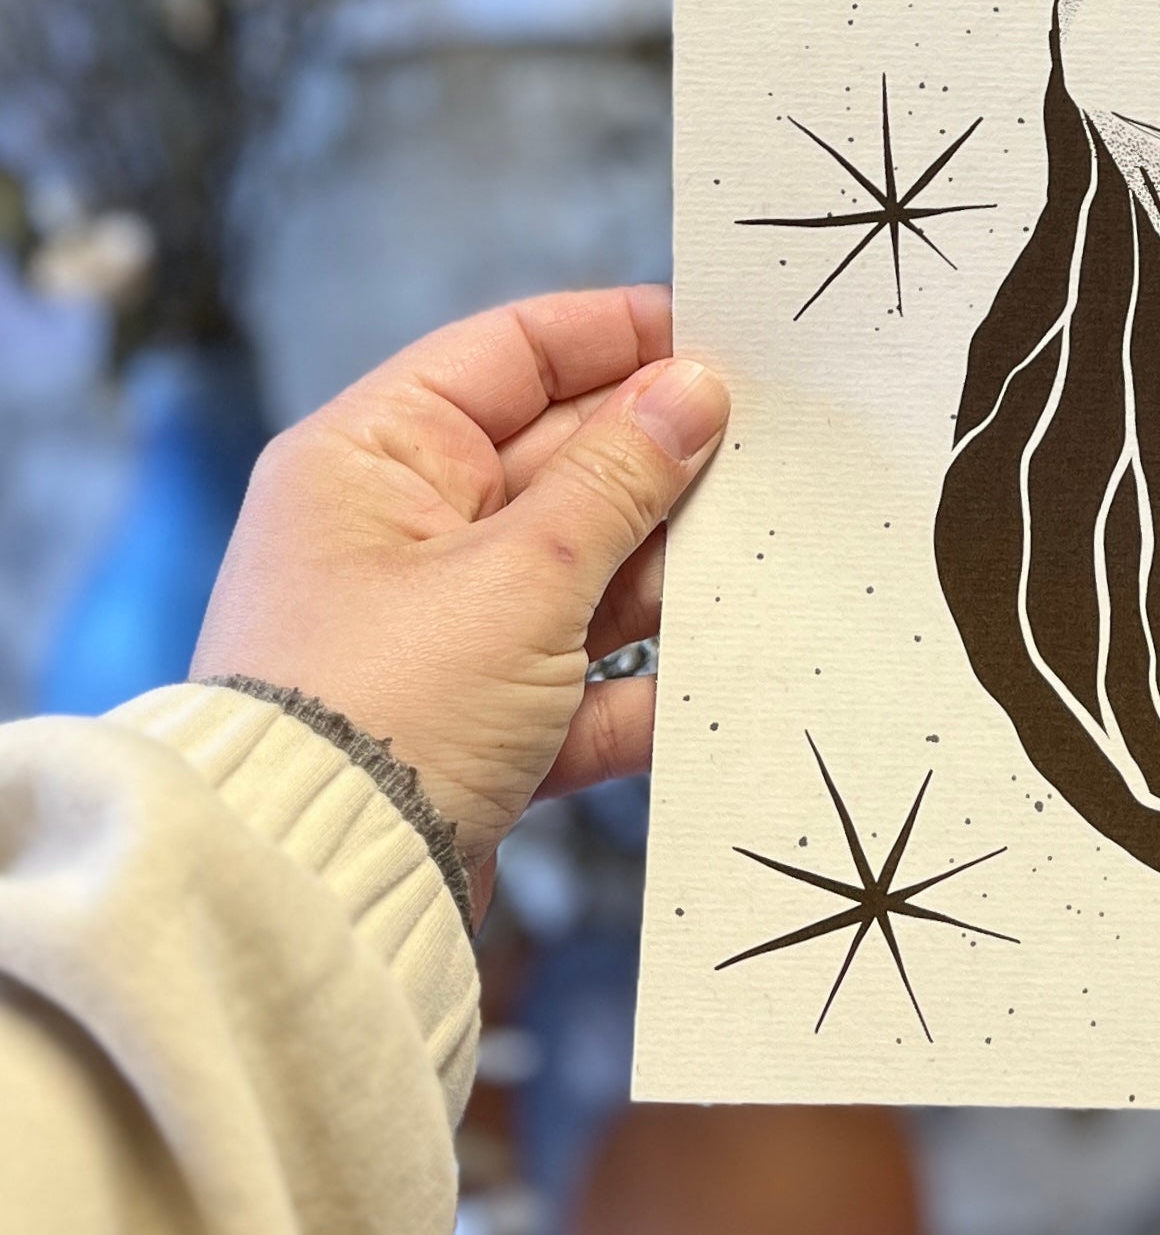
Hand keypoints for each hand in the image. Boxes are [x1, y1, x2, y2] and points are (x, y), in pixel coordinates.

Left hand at [194, 287, 728, 891]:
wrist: (313, 896)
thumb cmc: (382, 707)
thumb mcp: (519, 575)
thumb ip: (619, 478)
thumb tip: (692, 388)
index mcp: (373, 459)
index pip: (510, 354)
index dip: (616, 337)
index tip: (720, 339)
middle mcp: (396, 534)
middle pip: (556, 463)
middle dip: (658, 468)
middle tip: (770, 459)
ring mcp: (434, 632)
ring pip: (576, 574)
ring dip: (659, 582)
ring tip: (752, 573)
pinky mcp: (467, 725)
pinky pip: (572, 684)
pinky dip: (634, 691)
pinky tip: (703, 687)